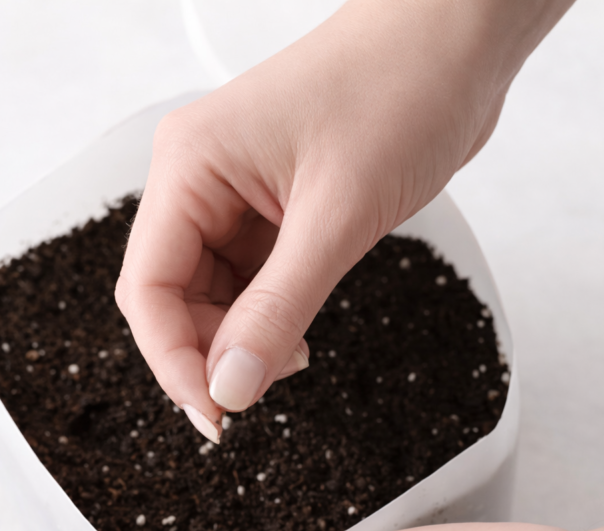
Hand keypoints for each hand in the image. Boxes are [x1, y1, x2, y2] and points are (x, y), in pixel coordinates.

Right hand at [116, 0, 573, 441]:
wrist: (456, 42)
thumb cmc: (399, 89)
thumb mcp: (337, 216)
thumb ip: (279, 310)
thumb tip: (229, 387)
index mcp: (190, 167)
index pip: (148, 288)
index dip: (172, 361)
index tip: (214, 415)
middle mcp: (200, 182)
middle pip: (173, 299)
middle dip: (211, 355)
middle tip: (258, 394)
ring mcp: (235, 197)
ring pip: (211, 298)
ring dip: (242, 342)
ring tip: (293, 359)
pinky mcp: (273, 211)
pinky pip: (250, 285)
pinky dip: (268, 320)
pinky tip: (299, 336)